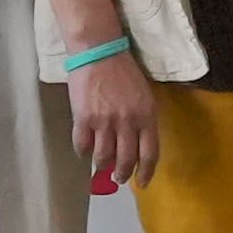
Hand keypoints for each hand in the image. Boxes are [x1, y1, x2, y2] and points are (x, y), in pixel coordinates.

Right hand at [64, 48, 160, 190]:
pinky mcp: (84, 118)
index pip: (150, 153)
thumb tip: (139, 143)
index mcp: (147, 116)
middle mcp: (128, 122)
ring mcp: (105, 122)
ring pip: (103, 158)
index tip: (142, 182)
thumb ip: (144, 119)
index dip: (146, 172)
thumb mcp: (144, 94)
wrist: (99, 50)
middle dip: (122, 174)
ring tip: (101, 164)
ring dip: (102, 165)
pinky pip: (82, 146)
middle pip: (125, 160)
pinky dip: (83, 151)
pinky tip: (85, 147)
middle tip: (118, 177)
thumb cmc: (123, 70)